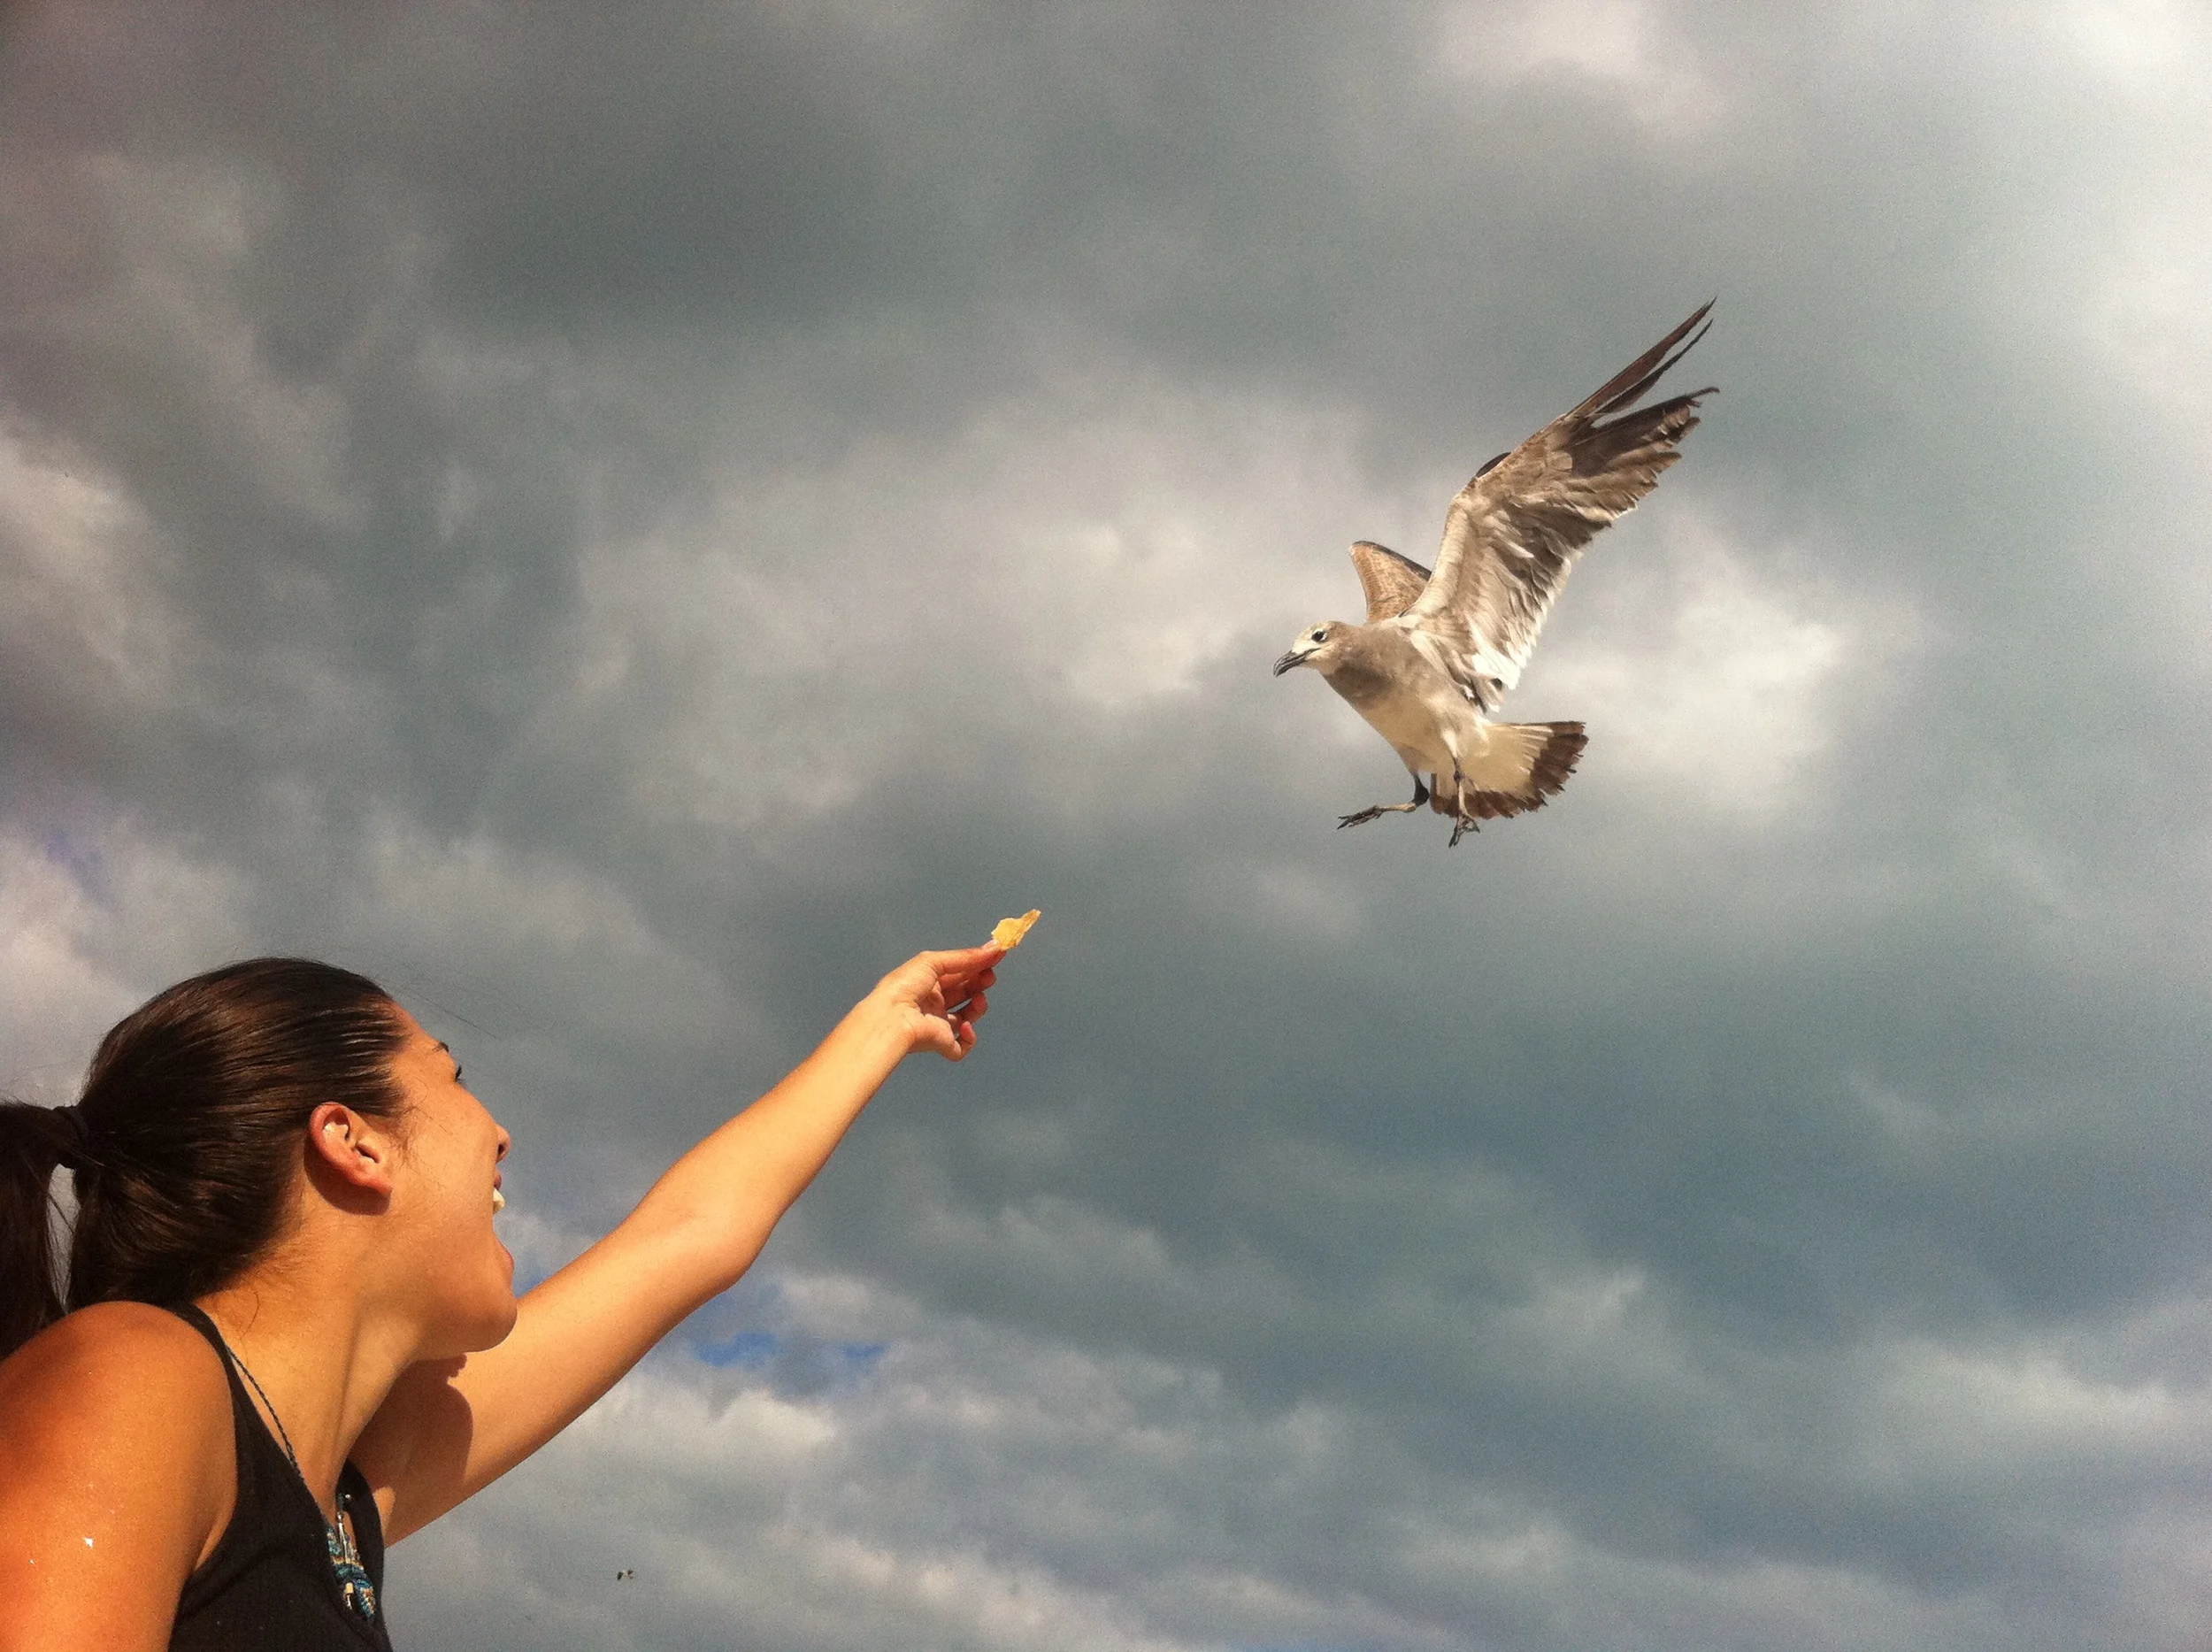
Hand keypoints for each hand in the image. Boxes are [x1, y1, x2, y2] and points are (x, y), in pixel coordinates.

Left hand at [866, 947, 1000, 1060]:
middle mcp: (933, 1003)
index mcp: (928, 982)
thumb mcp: (934, 962)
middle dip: (979, 983)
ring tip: (979, 1000)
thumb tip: (996, 947)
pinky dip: (969, 1038)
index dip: (976, 965)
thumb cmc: (906, 986)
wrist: (892, 1017)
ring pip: (966, 1017)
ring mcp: (937, 1025)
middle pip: (964, 992)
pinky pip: (961, 1046)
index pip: (957, 973)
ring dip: (978, 1007)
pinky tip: (965, 1026)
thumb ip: (965, 957)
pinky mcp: (941, 1044)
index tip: (996, 956)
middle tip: (989, 977)